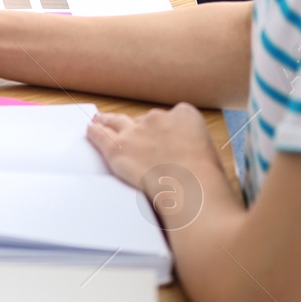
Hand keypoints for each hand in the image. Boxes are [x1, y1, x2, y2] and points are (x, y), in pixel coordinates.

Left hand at [86, 103, 224, 196]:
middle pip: (143, 119)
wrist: (189, 187)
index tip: (162, 135)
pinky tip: (90, 131)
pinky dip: (94, 133)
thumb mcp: (210, 151)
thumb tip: (186, 153)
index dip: (164, 128)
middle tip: (131, 133)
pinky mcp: (117, 147)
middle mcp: (157, 118)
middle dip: (138, 128)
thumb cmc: (205, 176)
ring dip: (107, 121)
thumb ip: (193, 144)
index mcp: (185, 114)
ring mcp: (134, 131)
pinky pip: (100, 135)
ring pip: (116, 122)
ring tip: (99, 120)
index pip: (170, 116)